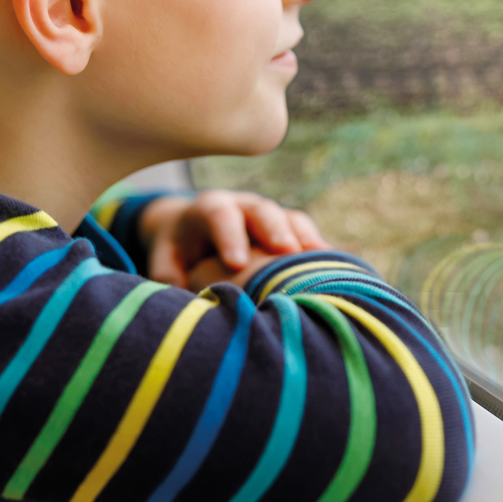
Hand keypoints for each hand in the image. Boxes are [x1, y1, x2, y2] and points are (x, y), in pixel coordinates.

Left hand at [139, 190, 326, 288]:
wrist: (194, 229)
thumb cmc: (177, 251)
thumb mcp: (166, 260)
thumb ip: (169, 275)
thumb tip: (180, 294)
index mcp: (209, 209)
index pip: (219, 214)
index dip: (228, 236)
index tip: (236, 263)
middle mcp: (243, 206)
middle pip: (261, 210)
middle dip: (274, 230)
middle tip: (285, 252)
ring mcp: (269, 215)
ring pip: (289, 218)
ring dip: (303, 238)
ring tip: (319, 260)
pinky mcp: (288, 228)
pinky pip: (307, 233)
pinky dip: (319, 249)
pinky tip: (336, 267)